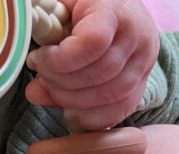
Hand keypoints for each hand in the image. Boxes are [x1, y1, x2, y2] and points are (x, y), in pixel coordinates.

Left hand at [25, 0, 158, 130]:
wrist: (115, 6)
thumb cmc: (81, 5)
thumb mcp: (62, 7)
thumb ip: (45, 40)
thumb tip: (35, 91)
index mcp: (116, 9)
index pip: (93, 42)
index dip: (60, 60)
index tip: (38, 58)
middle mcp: (138, 36)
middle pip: (101, 74)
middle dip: (61, 83)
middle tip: (41, 76)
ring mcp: (144, 62)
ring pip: (111, 96)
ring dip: (73, 102)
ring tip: (53, 90)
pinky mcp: (143, 83)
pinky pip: (120, 110)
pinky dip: (91, 117)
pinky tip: (71, 109)